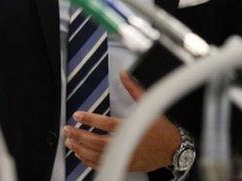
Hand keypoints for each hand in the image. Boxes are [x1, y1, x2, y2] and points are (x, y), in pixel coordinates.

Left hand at [64, 71, 180, 171]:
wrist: (174, 148)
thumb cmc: (162, 128)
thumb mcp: (150, 104)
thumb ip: (134, 89)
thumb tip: (124, 74)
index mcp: (131, 127)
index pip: (106, 124)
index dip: (90, 119)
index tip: (78, 115)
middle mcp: (126, 144)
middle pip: (96, 142)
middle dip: (79, 136)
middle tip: (67, 130)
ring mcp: (125, 157)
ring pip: (97, 156)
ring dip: (81, 149)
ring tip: (70, 142)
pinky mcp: (124, 165)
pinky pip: (103, 165)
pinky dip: (89, 161)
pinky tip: (82, 155)